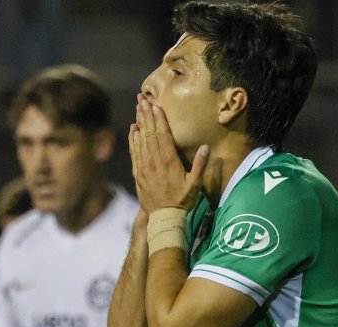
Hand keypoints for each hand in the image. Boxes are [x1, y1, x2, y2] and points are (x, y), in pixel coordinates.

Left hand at [130, 93, 209, 212]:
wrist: (162, 217)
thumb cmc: (181, 201)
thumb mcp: (195, 184)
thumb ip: (199, 165)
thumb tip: (205, 147)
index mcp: (168, 160)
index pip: (162, 134)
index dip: (159, 118)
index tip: (156, 105)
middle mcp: (154, 160)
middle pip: (149, 132)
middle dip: (146, 114)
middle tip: (142, 98)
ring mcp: (144, 166)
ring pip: (140, 139)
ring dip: (139, 122)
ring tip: (138, 108)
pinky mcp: (137, 172)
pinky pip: (134, 151)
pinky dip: (132, 139)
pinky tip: (133, 129)